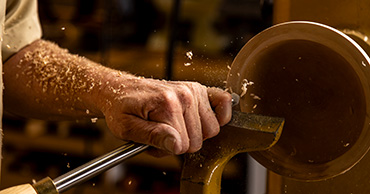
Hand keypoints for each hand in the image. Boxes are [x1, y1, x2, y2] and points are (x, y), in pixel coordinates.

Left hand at [99, 77, 231, 154]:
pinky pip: (223, 102)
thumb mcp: (127, 128)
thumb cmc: (121, 108)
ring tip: (174, 126)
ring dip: (194, 133)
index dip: (167, 149)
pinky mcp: (198, 89)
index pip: (183, 145)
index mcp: (166, 104)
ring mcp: (193, 90)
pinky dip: (219, 114)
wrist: (118, 89)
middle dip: (180, 143)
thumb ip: (152, 136)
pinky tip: (202, 119)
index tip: (154, 142)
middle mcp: (184, 95)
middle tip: (162, 134)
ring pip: (212, 129)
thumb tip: (177, 145)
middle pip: (199, 140)